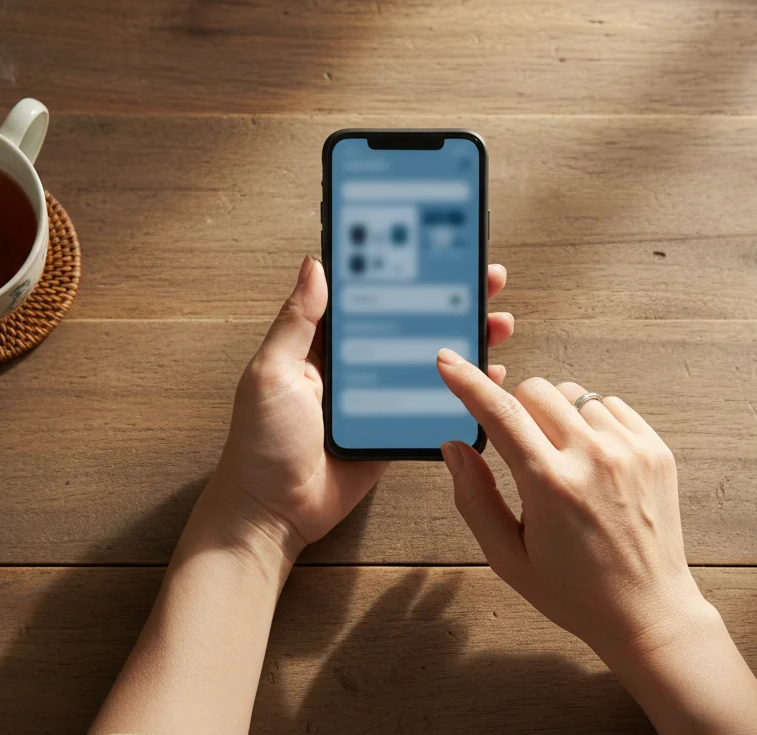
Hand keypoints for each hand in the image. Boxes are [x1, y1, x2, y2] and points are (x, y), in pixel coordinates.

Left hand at [208, 256, 514, 563]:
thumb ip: (296, 321)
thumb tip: (315, 264)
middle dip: (449, 297)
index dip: (402, 267)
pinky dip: (463, 386)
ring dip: (464, 337)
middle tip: (485, 278)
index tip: (434, 245)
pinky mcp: (393, 428)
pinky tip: (489, 373)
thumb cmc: (259, 444)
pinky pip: (433, 401)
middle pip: (409, 319)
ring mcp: (377, 396)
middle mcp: (353, 362)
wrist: (273, 512)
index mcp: (320, 342)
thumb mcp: (271, 373)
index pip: (368, 291)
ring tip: (497, 321)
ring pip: (428, 356)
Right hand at [435, 351, 708, 659]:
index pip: (500, 413)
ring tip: (563, 462)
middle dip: (518, 409)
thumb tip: (455, 447)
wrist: (648, 611)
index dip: (468, 382)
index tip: (448, 361)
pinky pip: (611, 405)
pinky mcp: (655, 450)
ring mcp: (630, 450)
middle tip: (521, 451)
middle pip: (537, 389)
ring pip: (575, 394)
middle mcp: (593, 459)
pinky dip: (592, 421)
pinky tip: (591, 461)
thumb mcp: (508, 557)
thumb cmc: (575, 591)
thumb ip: (474, 497)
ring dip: (558, 415)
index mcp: (550, 486)